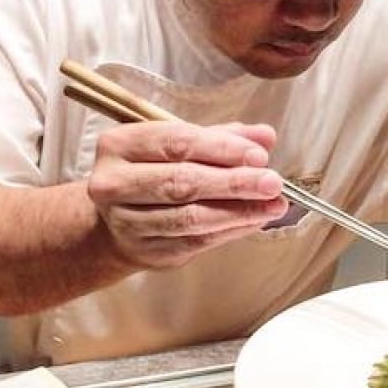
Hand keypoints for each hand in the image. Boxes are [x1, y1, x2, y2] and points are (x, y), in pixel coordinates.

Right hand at [87, 121, 288, 268]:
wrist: (116, 224)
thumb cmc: (153, 174)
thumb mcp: (180, 145)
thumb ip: (221, 138)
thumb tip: (264, 136)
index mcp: (120, 145)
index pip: (178, 143)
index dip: (223, 149)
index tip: (259, 156)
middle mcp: (114, 183)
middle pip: (183, 182)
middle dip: (235, 182)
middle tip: (273, 183)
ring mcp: (126, 221)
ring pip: (190, 217)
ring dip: (239, 211)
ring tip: (273, 205)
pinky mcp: (145, 251)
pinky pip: (195, 241)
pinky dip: (230, 230)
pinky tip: (254, 221)